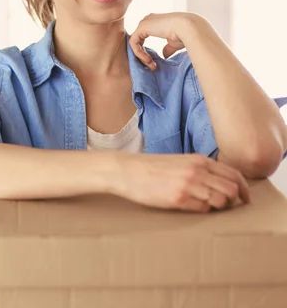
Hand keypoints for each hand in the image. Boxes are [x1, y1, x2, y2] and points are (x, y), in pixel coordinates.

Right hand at [114, 153, 249, 212]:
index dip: (244, 189)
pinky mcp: (178, 198)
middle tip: (223, 207)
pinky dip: (200, 211)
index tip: (244, 199)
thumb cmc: (149, 168)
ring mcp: (188, 184)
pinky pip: (202, 209)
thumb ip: (199, 169)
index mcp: (198, 160)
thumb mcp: (179, 161)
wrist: (126, 171)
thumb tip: (218, 185)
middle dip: (231, 201)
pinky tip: (188, 207)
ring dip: (216, 207)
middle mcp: (197, 170)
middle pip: (231, 190)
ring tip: (202, 206)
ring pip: (220, 200)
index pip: (234, 174)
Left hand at [128, 13, 200, 69]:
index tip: (154, 63)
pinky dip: (139, 53)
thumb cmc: (185, 35)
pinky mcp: (141, 27)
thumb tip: (164, 54)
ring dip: (141, 56)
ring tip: (151, 64)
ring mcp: (144, 22)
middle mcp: (148, 20)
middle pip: (137, 40)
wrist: (189, 29)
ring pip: (134, 43)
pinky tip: (148, 60)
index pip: (143, 38)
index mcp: (155, 22)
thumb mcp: (174, 43)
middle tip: (152, 66)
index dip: (146, 52)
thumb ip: (167, 47)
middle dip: (142, 55)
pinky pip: (133, 43)